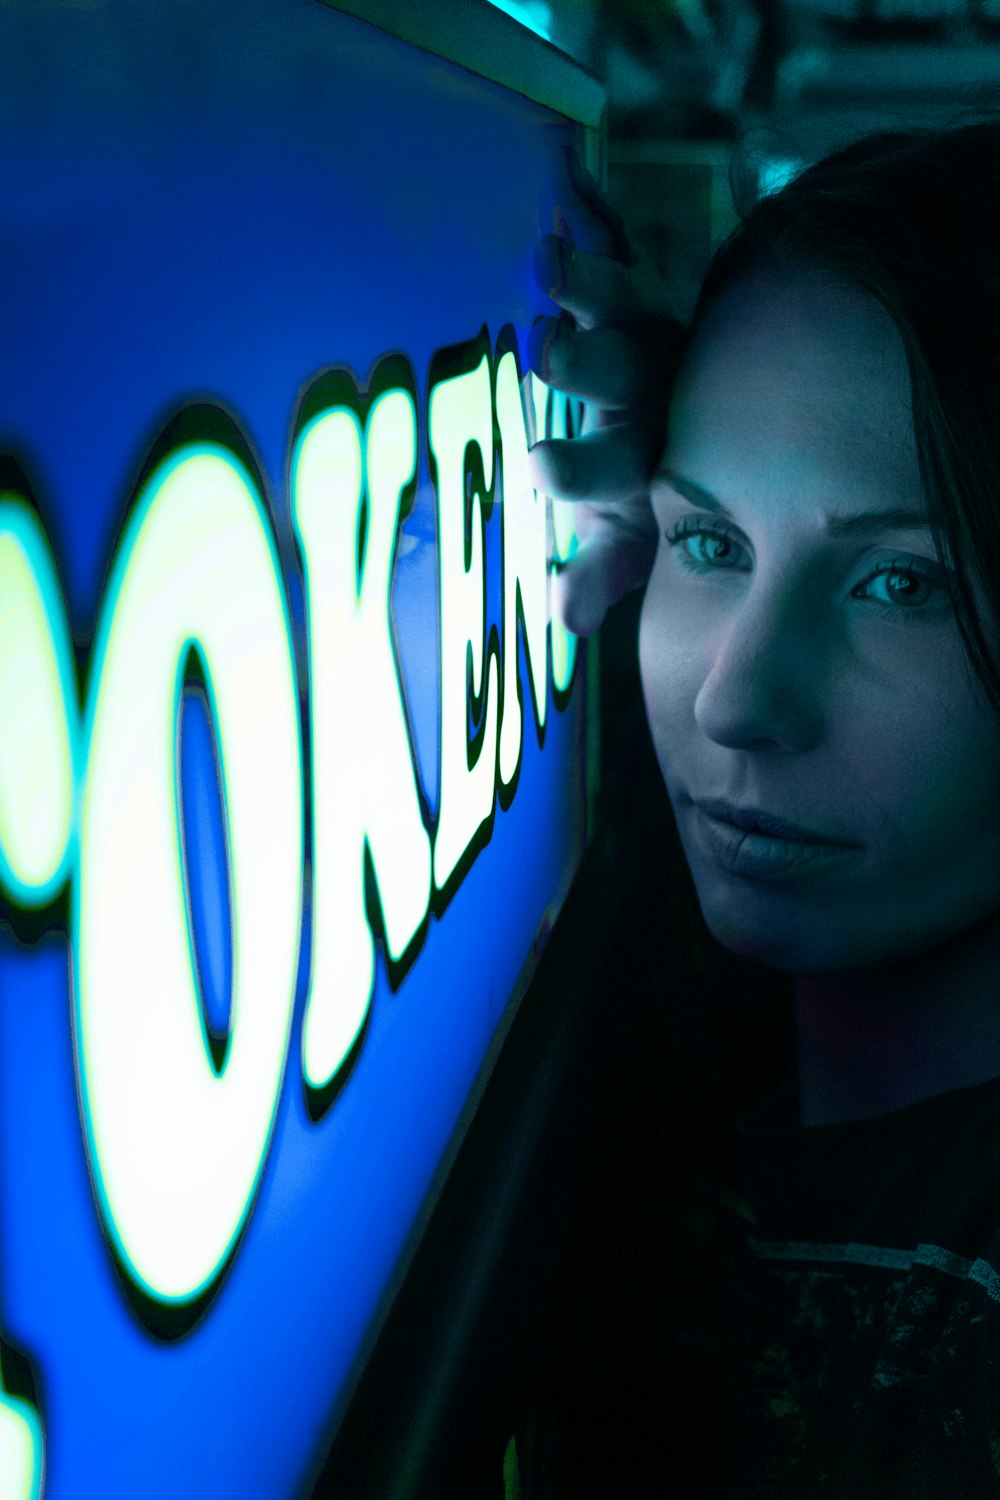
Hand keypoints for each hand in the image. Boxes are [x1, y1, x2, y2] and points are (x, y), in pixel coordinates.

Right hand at [528, 162, 685, 634]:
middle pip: (619, 377)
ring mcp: (642, 331)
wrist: (698, 409)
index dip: (578, 470)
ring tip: (546, 257)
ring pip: (622, 301)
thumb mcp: (627, 534)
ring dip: (586, 279)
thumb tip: (567, 620)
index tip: (536, 463)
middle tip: (548, 349)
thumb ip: (599, 571)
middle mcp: (647, 393)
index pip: (607, 471)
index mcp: (638, 460)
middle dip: (585, 365)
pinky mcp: (634, 281)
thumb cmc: (643, 485)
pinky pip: (616, 238)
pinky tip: (563, 168)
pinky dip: (592, 206)